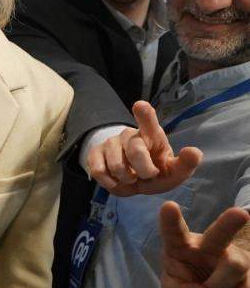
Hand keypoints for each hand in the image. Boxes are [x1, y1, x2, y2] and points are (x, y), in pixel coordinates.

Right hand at [86, 101, 202, 195]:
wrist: (134, 180)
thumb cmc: (158, 172)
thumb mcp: (175, 172)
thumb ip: (187, 163)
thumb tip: (193, 151)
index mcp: (152, 135)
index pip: (148, 121)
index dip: (144, 114)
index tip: (140, 105)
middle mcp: (130, 134)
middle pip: (135, 150)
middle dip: (144, 170)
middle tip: (148, 176)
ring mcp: (110, 142)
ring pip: (116, 164)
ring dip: (126, 178)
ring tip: (132, 179)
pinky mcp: (95, 154)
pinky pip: (98, 170)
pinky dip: (109, 182)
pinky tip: (116, 181)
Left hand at [157, 202, 249, 287]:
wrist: (213, 286)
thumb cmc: (188, 278)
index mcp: (183, 244)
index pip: (174, 232)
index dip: (170, 221)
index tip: (168, 206)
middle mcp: (211, 246)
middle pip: (221, 234)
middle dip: (229, 223)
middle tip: (239, 214)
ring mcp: (236, 257)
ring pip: (235, 267)